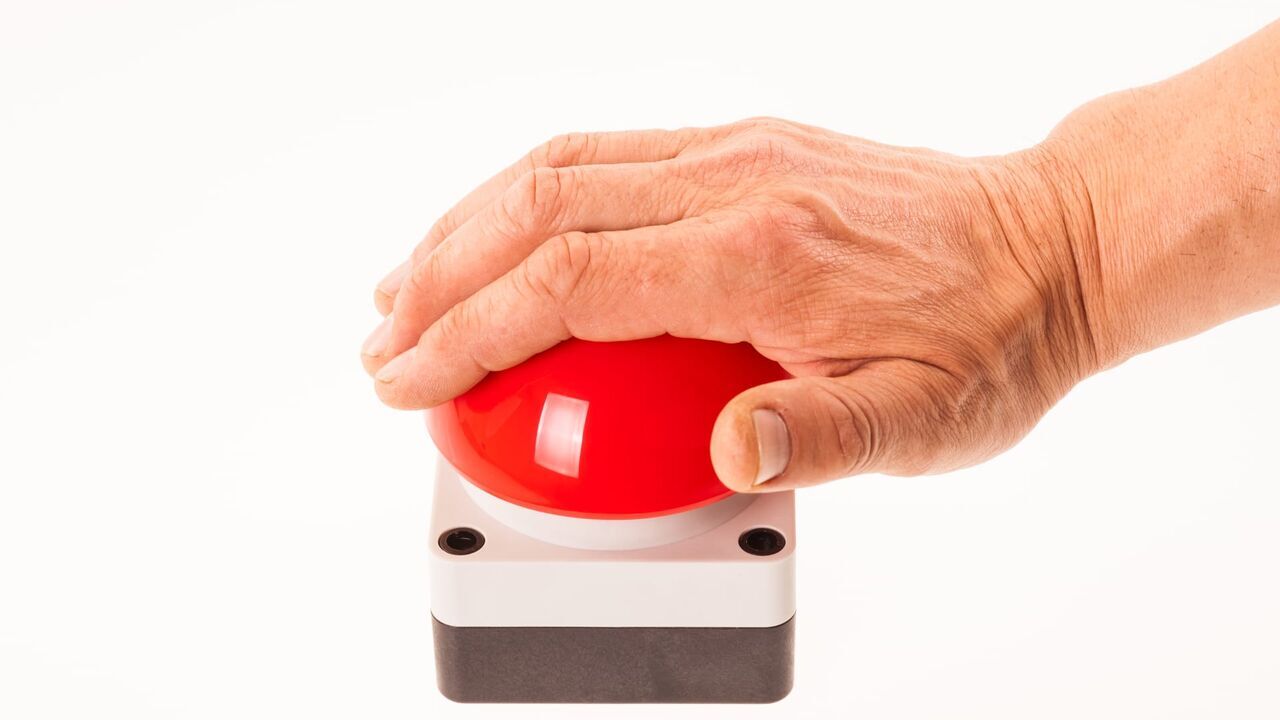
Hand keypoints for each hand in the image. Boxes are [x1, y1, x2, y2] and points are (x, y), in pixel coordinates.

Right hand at [361, 118, 1099, 490]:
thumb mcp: (925, 418)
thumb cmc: (988, 336)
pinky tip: (501, 241)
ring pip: (558, 168)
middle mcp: (735, 180)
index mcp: (761, 252)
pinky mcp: (740, 145)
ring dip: (466, 226)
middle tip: (383, 343)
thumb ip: (823, 435)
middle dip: (438, 276)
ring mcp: (733, 150)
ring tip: (409, 288)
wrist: (1052, 244)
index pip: (570, 282)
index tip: (411, 376)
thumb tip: (730, 458)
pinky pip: (603, 157)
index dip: (470, 331)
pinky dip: (525, 200)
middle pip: (537, 207)